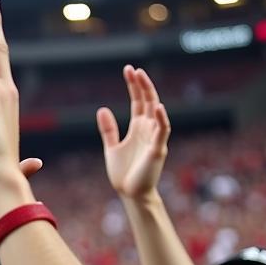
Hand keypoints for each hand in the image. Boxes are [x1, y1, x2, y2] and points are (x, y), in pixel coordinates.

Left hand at [98, 65, 169, 200]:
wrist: (131, 195)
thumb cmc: (124, 174)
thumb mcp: (112, 148)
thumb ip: (109, 129)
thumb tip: (102, 109)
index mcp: (138, 128)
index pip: (138, 101)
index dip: (134, 86)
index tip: (129, 70)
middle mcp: (148, 129)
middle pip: (148, 101)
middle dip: (141, 85)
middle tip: (134, 69)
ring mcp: (154, 138)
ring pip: (156, 111)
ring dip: (150, 94)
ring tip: (142, 78)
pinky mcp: (158, 150)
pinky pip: (162, 131)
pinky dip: (161, 118)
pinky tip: (158, 107)